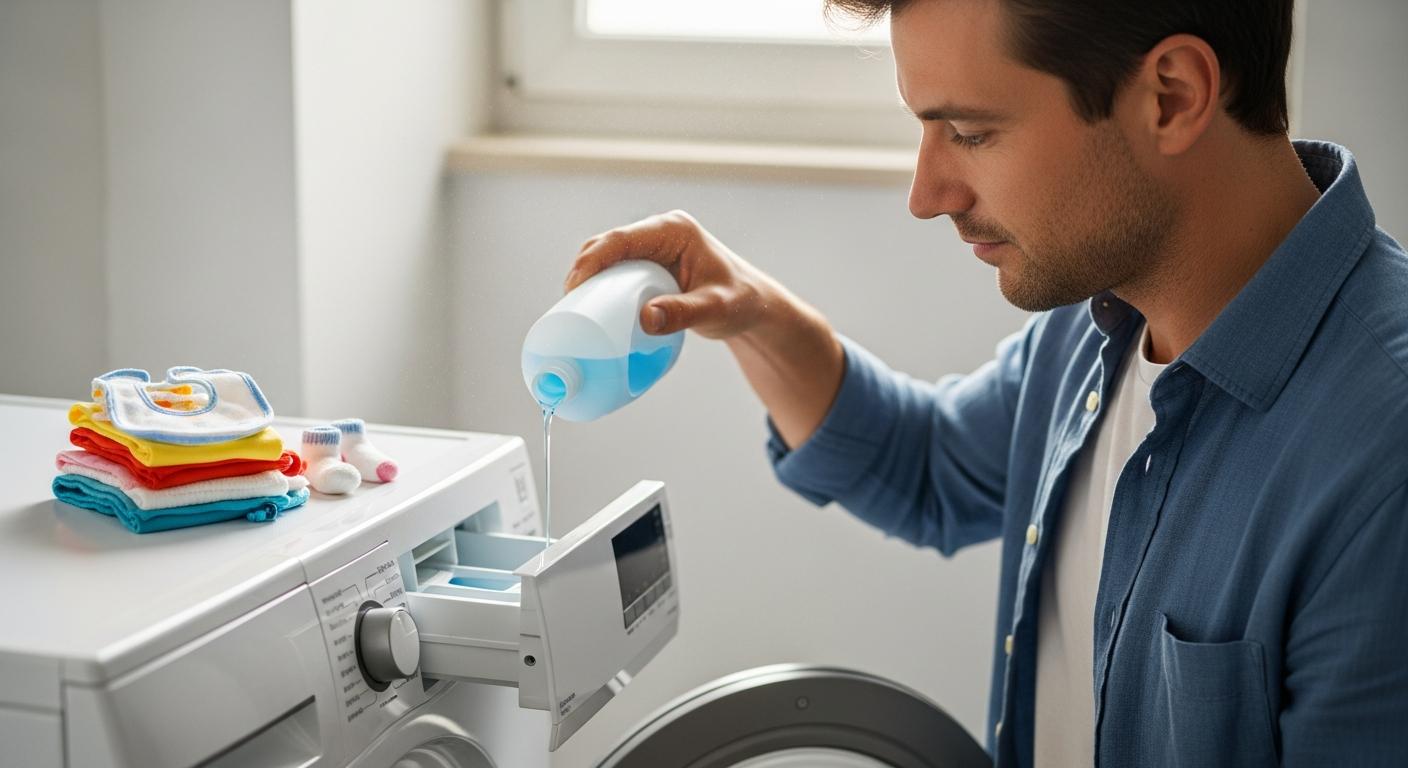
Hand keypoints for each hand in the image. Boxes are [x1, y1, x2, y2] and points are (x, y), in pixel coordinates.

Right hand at [566, 210, 843, 447]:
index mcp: (674, 230)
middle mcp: (660, 233)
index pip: (622, 239)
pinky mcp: (650, 264)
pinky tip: (589, 307)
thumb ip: (684, 314)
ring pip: (608, 257)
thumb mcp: (715, 309)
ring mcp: (654, 247)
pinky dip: (600, 285)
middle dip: (583, 270)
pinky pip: (617, 270)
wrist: (753, 306)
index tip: (574, 286)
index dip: (592, 260)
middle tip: (569, 305)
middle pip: (607, 245)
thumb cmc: (740, 302)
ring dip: (588, 278)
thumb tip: (645, 317)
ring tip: (574, 310)